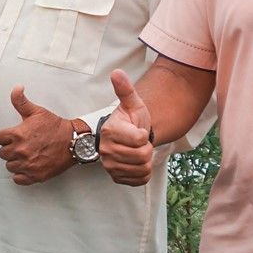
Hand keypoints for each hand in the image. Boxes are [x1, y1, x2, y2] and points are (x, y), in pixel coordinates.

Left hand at [0, 86, 73, 185]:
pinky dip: (20, 175)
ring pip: (10, 166)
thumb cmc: (56, 126)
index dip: (5, 137)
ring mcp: (27, 164)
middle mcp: (20, 150)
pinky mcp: (35, 175)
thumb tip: (16, 88)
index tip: (13, 137)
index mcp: (17, 134)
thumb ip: (21, 101)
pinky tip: (27, 167)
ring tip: (25, 156)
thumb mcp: (37, 111)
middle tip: (21, 146)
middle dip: (10, 149)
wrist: (74, 142)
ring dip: (15, 162)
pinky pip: (18, 179)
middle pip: (3, 153)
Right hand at [98, 70, 155, 185]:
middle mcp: (106, 150)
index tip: (138, 130)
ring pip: (142, 168)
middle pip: (142, 155)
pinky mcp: (116, 177)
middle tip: (139, 142)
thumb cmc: (131, 120)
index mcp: (110, 131)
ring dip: (146, 161)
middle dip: (146, 148)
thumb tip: (117, 72)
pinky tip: (136, 162)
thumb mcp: (132, 103)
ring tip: (138, 151)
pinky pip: (139, 180)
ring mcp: (109, 165)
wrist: (127, 137)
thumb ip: (125, 89)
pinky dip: (142, 173)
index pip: (140, 139)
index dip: (144, 135)